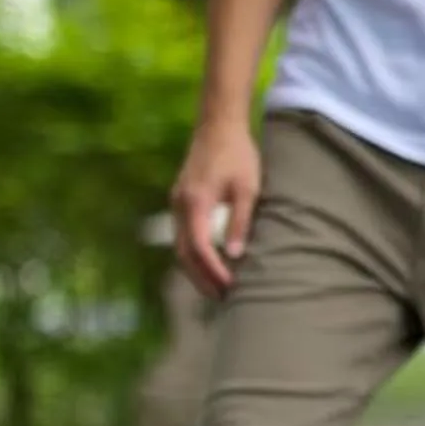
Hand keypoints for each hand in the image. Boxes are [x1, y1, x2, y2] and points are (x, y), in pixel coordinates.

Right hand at [170, 117, 261, 297]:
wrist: (218, 126)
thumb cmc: (238, 155)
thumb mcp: (247, 188)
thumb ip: (240, 221)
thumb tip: (236, 255)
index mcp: (195, 203)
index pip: (200, 248)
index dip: (213, 271)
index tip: (231, 287)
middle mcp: (179, 205)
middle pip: (184, 253)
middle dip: (202, 278)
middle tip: (223, 299)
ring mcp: (177, 203)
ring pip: (180, 247)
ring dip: (196, 270)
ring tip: (217, 289)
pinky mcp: (181, 201)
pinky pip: (183, 236)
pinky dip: (194, 255)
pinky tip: (210, 265)